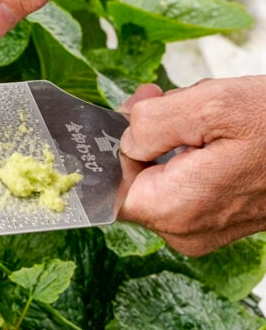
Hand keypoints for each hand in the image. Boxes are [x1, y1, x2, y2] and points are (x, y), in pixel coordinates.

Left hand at [118, 76, 265, 254]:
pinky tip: (213, 132)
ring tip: (200, 112)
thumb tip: (124, 135)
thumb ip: (152, 122)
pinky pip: (185, 184)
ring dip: (169, 140)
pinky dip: (190, 153)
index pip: (108, 185)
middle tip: (163, 98)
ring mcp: (204, 230)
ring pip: (159, 177)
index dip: (112, 144)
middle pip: (134, 179)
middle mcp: (185, 231)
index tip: (134, 112)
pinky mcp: (220, 219)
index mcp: (175, 209)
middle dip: (144, 136)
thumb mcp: (212, 105)